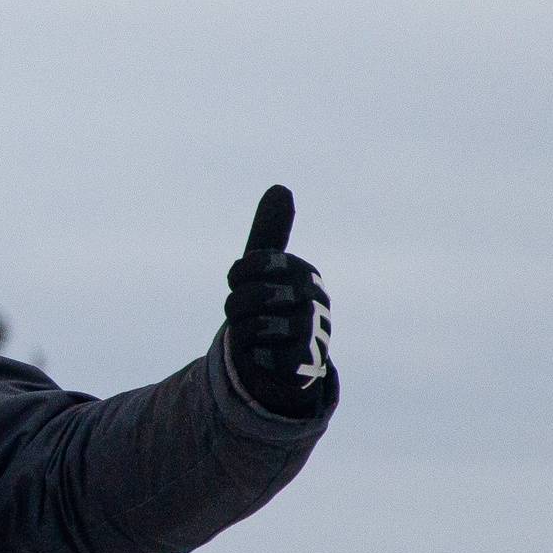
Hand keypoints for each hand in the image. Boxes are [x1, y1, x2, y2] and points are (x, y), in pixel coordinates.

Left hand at [224, 185, 333, 417]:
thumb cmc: (274, 310)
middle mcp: (316, 300)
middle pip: (250, 296)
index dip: (237, 276)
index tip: (240, 283)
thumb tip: (280, 187)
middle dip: (237, 307)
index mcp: (306, 274)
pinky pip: (260, 355)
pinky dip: (253, 357)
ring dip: (243, 333)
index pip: (255, 263)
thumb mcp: (268, 271)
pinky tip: (265, 356)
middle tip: (246, 315)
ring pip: (253, 327)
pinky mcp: (304, 365)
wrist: (285, 363)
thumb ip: (270, 233)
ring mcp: (313, 333)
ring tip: (257, 336)